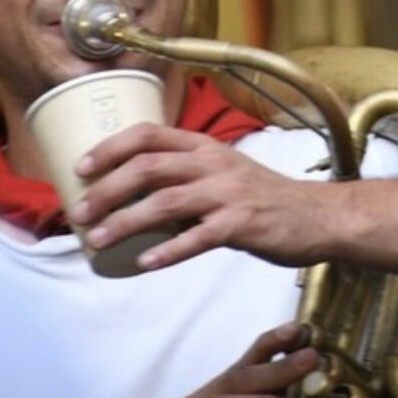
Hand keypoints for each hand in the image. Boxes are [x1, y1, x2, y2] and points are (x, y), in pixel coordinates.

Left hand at [70, 124, 330, 270]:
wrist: (318, 216)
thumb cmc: (265, 199)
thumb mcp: (224, 175)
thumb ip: (184, 180)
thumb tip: (131, 200)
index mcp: (206, 148)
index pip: (150, 135)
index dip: (110, 148)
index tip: (80, 169)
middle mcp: (214, 164)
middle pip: (149, 167)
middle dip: (107, 189)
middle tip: (79, 213)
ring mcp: (229, 193)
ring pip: (166, 202)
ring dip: (125, 222)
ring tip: (98, 240)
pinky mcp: (243, 224)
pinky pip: (198, 238)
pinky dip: (167, 251)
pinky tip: (144, 262)